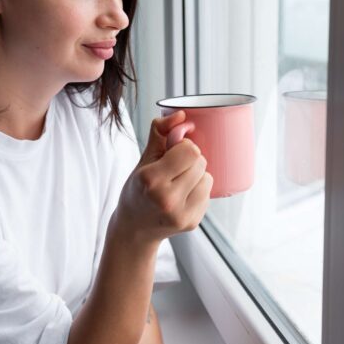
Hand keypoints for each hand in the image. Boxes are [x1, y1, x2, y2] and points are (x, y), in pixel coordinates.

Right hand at [113, 111, 212, 244]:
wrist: (134, 229)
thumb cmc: (138, 189)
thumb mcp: (143, 160)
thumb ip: (160, 133)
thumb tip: (181, 114)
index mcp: (151, 180)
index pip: (190, 150)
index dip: (183, 146)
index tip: (172, 152)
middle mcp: (167, 199)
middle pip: (200, 163)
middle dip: (190, 161)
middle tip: (174, 169)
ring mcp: (181, 214)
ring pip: (208, 178)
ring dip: (197, 176)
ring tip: (179, 183)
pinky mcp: (192, 223)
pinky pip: (208, 194)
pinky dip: (199, 190)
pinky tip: (183, 196)